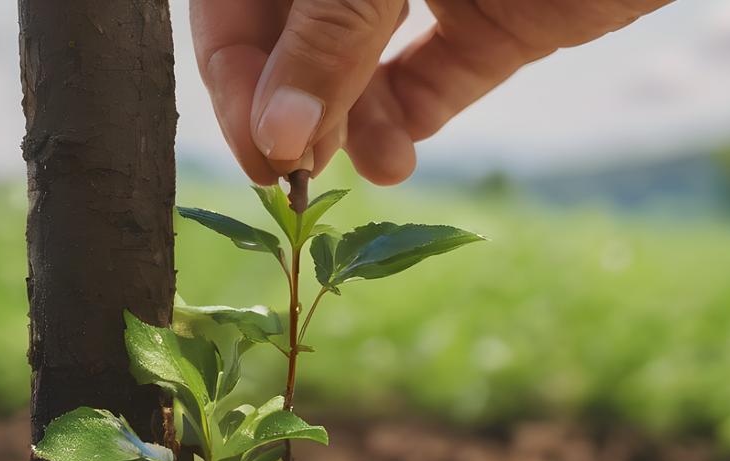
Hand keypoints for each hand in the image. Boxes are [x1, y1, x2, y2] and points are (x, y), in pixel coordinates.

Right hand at [192, 0, 672, 184]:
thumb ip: (328, 33)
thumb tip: (273, 134)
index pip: (236, 3)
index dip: (233, 74)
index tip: (256, 152)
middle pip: (294, 40)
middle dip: (294, 107)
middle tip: (296, 175)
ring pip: (358, 68)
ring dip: (348, 127)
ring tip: (359, 168)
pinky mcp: (496, 24)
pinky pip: (432, 81)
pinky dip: (407, 125)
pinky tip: (394, 162)